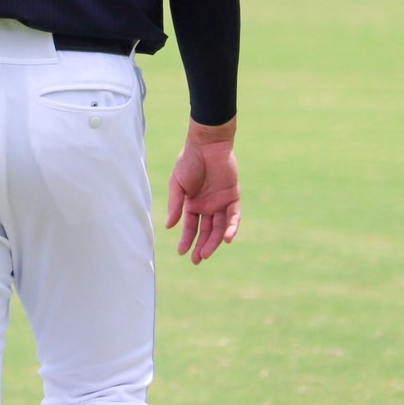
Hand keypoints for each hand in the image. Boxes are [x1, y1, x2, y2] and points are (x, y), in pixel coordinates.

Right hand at [164, 118, 239, 263]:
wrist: (206, 144)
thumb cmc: (188, 161)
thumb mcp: (177, 184)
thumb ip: (175, 205)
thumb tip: (169, 227)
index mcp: (192, 204)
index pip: (190, 227)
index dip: (186, 240)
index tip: (181, 252)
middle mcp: (207, 206)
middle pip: (205, 231)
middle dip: (201, 246)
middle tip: (197, 260)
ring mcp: (220, 202)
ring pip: (219, 227)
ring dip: (214, 241)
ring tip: (206, 253)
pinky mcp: (233, 197)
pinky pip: (233, 216)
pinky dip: (231, 228)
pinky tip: (227, 239)